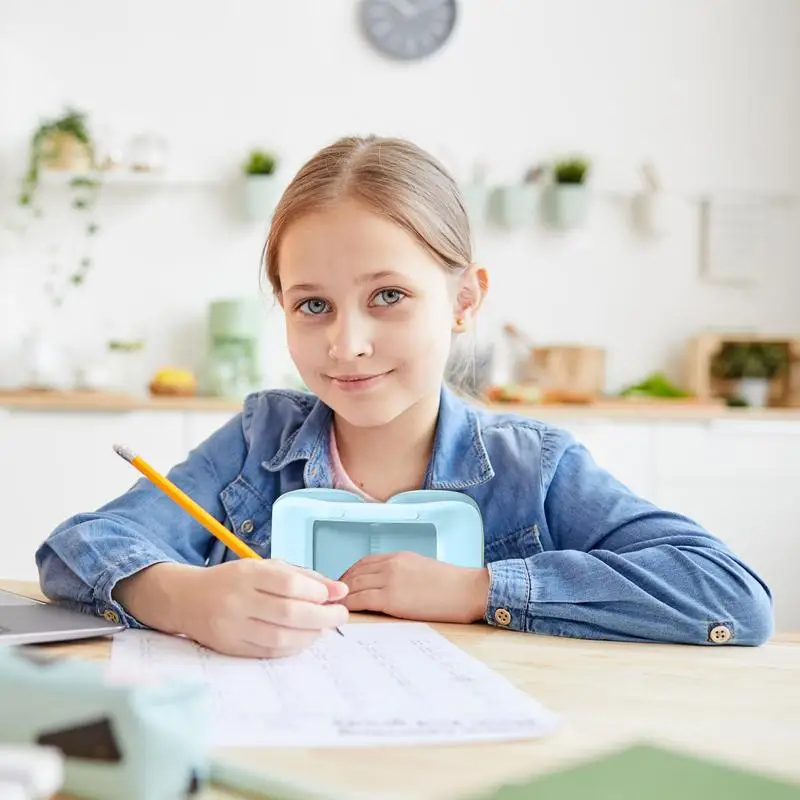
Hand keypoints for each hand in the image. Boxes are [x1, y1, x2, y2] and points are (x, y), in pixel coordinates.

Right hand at [116, 560, 348, 658]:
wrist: (187, 599)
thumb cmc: (235, 581)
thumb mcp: (265, 568)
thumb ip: (303, 577)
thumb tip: (339, 590)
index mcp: (247, 574)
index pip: (288, 584)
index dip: (316, 592)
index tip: (333, 595)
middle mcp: (237, 600)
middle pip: (288, 613)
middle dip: (322, 617)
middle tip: (340, 615)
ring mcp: (232, 627)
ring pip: (280, 637)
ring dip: (310, 635)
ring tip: (323, 628)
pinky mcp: (230, 648)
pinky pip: (269, 652)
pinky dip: (293, 648)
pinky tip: (304, 639)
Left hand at [339, 552, 489, 623]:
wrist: (466, 590)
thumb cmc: (452, 584)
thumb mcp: (422, 569)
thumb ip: (402, 572)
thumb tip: (390, 585)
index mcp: (398, 556)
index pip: (364, 562)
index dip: (349, 573)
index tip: (341, 584)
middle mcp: (390, 565)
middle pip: (355, 573)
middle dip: (339, 585)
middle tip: (329, 596)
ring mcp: (389, 580)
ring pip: (354, 585)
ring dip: (339, 595)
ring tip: (329, 606)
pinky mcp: (391, 598)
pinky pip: (361, 600)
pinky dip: (347, 605)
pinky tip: (341, 611)